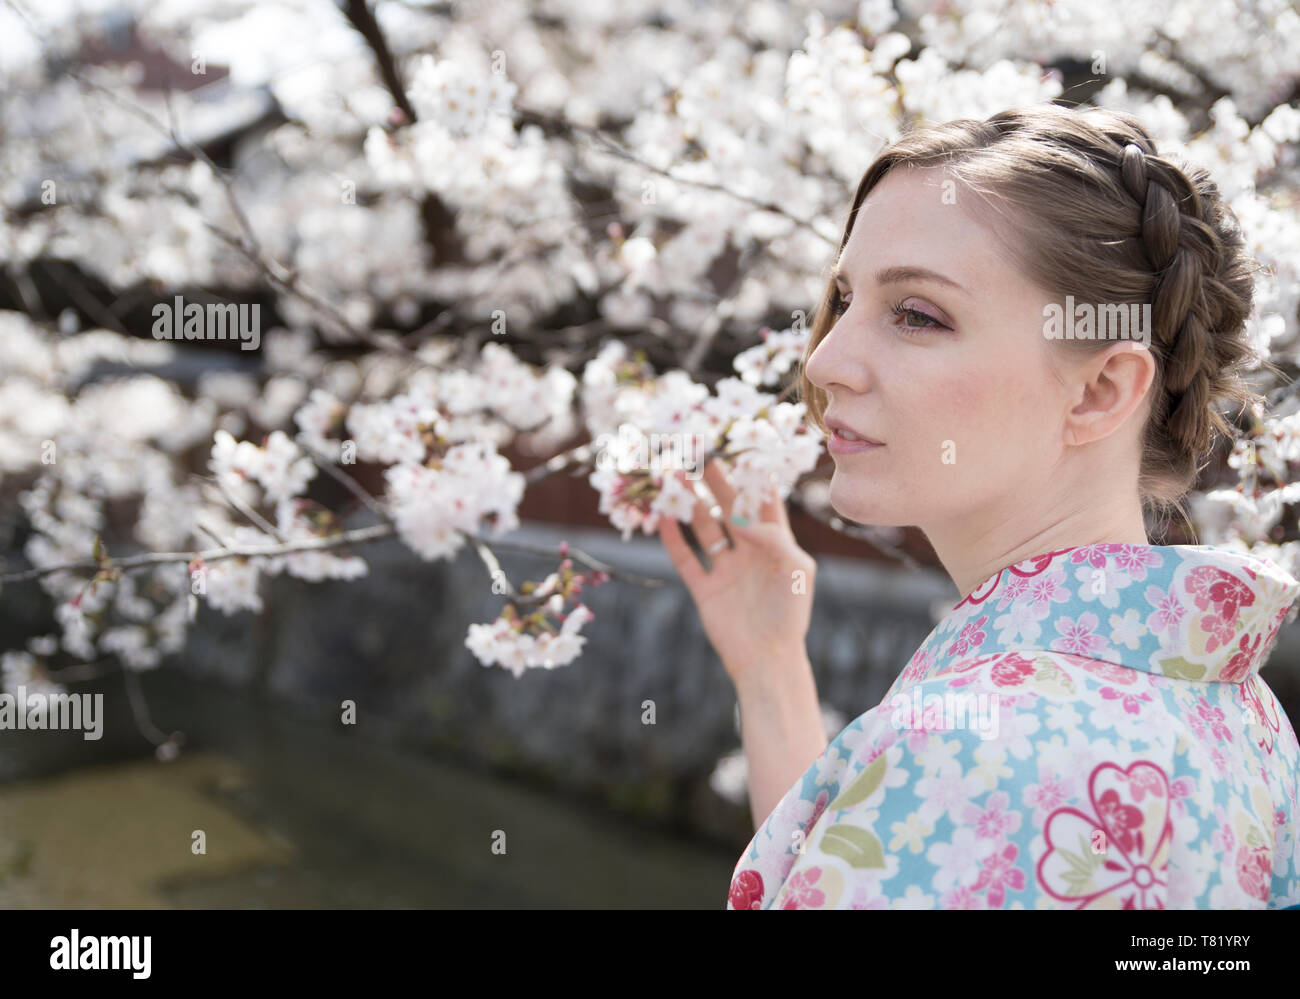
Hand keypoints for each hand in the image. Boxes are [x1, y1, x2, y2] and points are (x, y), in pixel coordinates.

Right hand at [657, 459, 816, 688]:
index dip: (750, 477)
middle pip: (728, 508)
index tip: (737, 449)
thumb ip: (772, 537)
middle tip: (698, 455)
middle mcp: (749, 552)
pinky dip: (673, 539)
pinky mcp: (705, 589)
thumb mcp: (796, 568)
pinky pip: (686, 559)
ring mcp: (725, 570)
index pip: (761, 502)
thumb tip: (740, 518)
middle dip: (714, 482)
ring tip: (673, 479)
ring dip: (689, 504)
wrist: (768, 659)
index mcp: (776, 544)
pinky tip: (663, 519)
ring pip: (703, 529)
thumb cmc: (790, 613)